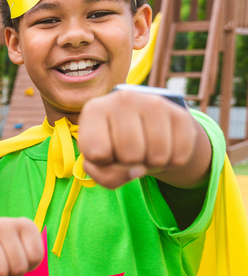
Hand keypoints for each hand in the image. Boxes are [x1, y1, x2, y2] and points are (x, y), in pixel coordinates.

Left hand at [78, 90, 200, 188]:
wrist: (144, 129)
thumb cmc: (113, 148)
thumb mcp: (100, 165)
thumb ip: (108, 176)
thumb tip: (138, 171)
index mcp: (94, 109)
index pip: (97, 153)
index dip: (102, 161)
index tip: (104, 150)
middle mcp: (123, 99)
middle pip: (130, 156)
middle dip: (129, 163)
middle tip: (128, 151)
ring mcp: (153, 102)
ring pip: (157, 156)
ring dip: (152, 164)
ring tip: (145, 150)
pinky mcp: (179, 113)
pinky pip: (179, 155)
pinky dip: (172, 161)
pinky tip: (164, 148)